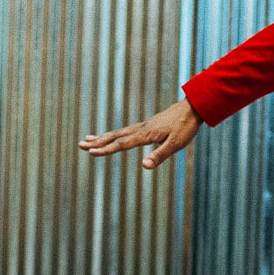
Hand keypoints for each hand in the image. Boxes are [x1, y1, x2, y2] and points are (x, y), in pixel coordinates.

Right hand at [79, 99, 201, 169]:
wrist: (193, 108)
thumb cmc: (186, 127)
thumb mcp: (176, 144)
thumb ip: (159, 155)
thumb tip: (144, 166)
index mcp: (146, 134)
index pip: (121, 144)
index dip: (106, 149)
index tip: (91, 153)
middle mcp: (141, 129)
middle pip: (115, 136)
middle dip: (97, 142)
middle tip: (80, 145)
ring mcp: (143, 126)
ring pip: (118, 133)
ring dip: (102, 137)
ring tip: (88, 139)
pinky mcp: (147, 126)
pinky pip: (126, 131)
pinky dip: (114, 134)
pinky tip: (111, 137)